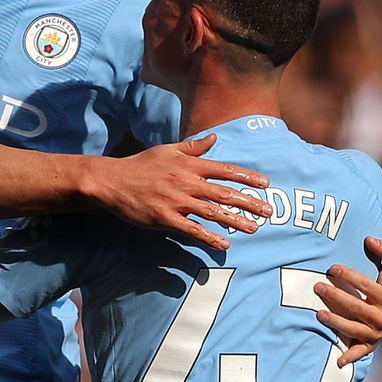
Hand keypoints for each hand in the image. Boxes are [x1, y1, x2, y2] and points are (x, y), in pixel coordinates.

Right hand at [91, 134, 271, 250]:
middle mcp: (186, 182)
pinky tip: (224, 243)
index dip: (247, 176)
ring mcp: (176, 201)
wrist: (112, 181)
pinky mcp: (165, 218)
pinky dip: (210, 237)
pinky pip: (192, 229)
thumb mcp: (167, 150)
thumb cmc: (141, 165)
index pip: (225, 169)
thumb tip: (214, 138)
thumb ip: (194, 146)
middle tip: (268, 211)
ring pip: (212, 212)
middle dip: (249, 202)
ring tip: (254, 228)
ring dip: (235, 221)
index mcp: (189, 164)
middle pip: (224, 193)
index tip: (265, 184)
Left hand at [314, 236, 381, 365]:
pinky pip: (360, 352)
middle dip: (336, 297)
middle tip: (317, 286)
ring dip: (336, 323)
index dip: (350, 276)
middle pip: (357, 308)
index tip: (332, 268)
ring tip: (318, 314)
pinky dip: (350, 357)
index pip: (367, 286)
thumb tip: (370, 238)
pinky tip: (338, 361)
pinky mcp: (369, 344)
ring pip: (354, 329)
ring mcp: (376, 332)